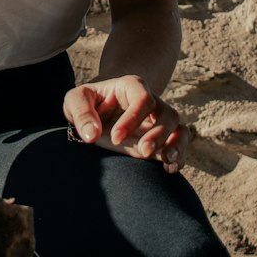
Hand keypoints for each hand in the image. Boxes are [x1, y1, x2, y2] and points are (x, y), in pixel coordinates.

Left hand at [63, 74, 188, 172]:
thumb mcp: (76, 100)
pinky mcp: (162, 140)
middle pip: (167, 114)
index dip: (133, 119)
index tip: (115, 138)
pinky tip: (169, 169)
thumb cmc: (88, 101)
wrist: (99, 108)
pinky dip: (179, 158)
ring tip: (166, 161)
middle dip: (158, 134)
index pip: (142, 99)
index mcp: (132, 87)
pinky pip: (179, 146)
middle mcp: (152, 103)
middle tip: (142, 152)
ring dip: (176, 146)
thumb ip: (81, 113)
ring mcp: (159, 122)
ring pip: (180, 129)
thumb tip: (91, 135)